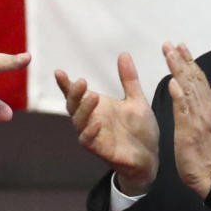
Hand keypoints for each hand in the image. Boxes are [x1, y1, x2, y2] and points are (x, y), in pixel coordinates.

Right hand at [55, 53, 158, 195]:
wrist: (151, 156)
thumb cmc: (140, 129)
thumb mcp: (137, 100)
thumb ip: (129, 79)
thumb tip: (124, 54)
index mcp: (97, 106)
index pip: (76, 93)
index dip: (65, 84)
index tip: (59, 72)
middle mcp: (91, 119)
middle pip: (73, 105)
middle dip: (74, 93)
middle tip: (82, 82)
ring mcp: (94, 135)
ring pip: (78, 122)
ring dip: (83, 109)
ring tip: (93, 96)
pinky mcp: (100, 150)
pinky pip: (87, 141)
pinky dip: (89, 132)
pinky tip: (96, 122)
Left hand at [163, 42, 210, 198]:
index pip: (200, 78)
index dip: (190, 61)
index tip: (180, 46)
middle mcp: (207, 109)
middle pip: (193, 80)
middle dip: (181, 60)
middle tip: (169, 44)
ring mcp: (199, 119)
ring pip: (188, 90)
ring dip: (177, 71)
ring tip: (169, 54)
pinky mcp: (189, 131)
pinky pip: (183, 111)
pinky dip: (178, 96)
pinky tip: (172, 83)